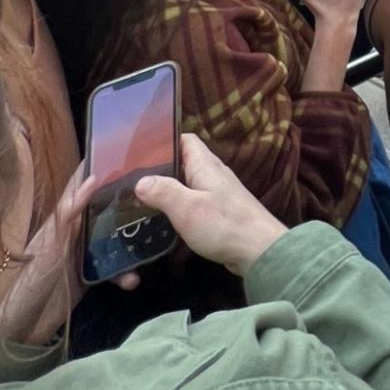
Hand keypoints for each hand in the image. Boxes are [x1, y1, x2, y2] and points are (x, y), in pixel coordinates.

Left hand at [0, 164, 137, 342]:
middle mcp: (74, 230)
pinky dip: (124, 273)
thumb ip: (70, 214)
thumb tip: (94, 177)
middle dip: (129, 200)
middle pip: (105, 207)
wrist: (18, 330)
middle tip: (160, 192)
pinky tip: (132, 280)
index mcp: (62, 217)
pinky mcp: (88, 277)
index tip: (133, 149)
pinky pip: (113, 269)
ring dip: (131, 243)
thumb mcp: (51, 245)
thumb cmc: (29, 282)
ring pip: (113, 238)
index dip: (102, 163)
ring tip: (152, 245)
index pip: (82, 181)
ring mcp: (82, 253)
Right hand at [134, 133, 284, 277]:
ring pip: (186, 184)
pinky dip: (177, 207)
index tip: (138, 152)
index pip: (185, 140)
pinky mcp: (219, 212)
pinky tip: (162, 219)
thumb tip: (140, 181)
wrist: (259, 250)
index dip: (163, 141)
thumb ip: (164, 192)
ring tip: (139, 200)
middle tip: (130, 181)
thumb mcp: (187, 208)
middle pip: (182, 163)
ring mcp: (217, 193)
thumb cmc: (223, 224)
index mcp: (206, 164)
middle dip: (159, 170)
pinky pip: (193, 202)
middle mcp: (212, 174)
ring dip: (166, 191)